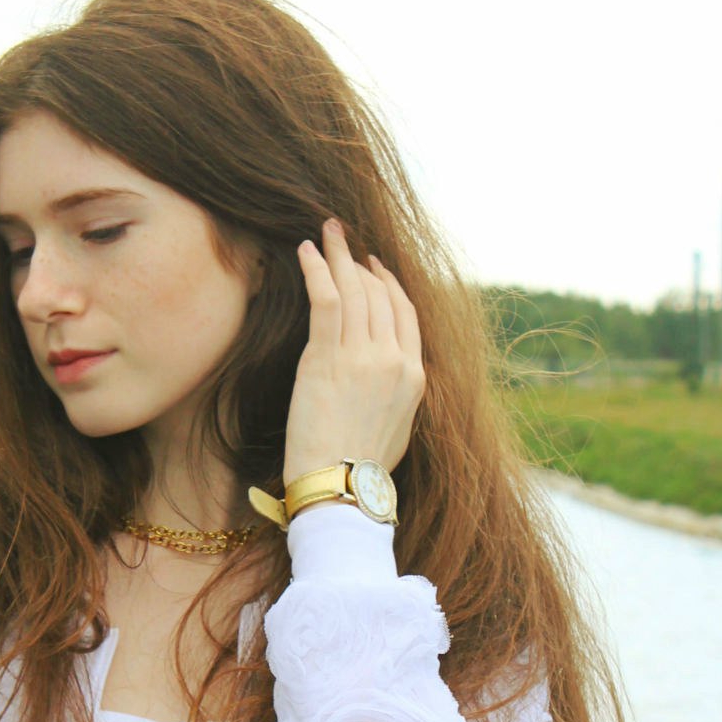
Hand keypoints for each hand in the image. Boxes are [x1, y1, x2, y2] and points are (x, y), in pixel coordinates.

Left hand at [283, 217, 426, 486]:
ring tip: (326, 232)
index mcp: (414, 376)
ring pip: (353, 291)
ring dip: (338, 256)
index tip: (373, 266)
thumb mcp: (396, 430)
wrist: (340, 488)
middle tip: (344, 237)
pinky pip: (325, 300)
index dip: (388, 284)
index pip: (405, 314)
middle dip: (360, 261)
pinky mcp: (327, 359)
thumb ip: (395, 395)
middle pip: (379, 295)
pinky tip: (306, 251)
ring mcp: (362, 356)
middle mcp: (393, 359)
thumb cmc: (360, 470)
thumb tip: (385, 383)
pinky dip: (316, 270)